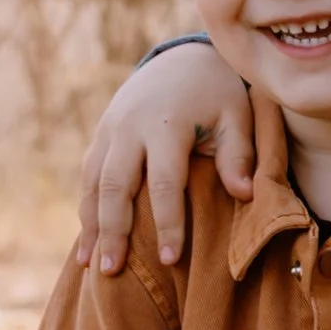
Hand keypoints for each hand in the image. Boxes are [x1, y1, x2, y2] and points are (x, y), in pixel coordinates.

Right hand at [74, 43, 255, 274]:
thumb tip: (244, 194)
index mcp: (167, 124)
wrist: (182, 58)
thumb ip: (239, 154)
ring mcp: (110, 130)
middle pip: (116, 185)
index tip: (172, 259)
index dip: (168, 222)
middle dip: (113, 231)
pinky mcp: (101, 135)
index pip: (164, 182)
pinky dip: (86, 209)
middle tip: (112, 271)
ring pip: (93, 183)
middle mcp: (130, 127)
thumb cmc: (218, 94)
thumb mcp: (237, 115)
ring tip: (90, 266)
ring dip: (91, 225)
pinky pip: (88, 176)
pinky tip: (87, 241)